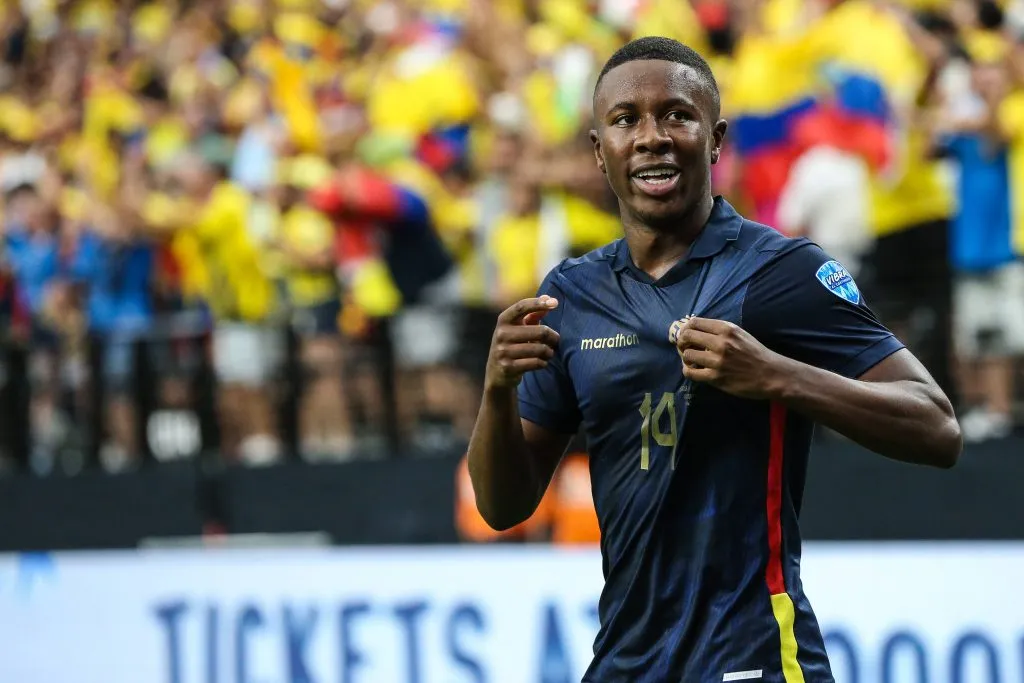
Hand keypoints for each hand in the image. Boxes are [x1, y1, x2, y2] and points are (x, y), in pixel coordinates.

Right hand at [485, 296, 560, 389]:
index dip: (538, 303)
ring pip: (540, 349)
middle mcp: (501, 334)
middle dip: (553, 337)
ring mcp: (503, 351)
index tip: (554, 303)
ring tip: (549, 353)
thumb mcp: (517, 329)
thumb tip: (548, 298)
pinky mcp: (508, 367)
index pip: (521, 307)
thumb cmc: (512, 346)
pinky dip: (543, 363)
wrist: (496, 374)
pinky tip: (542, 362)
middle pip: (540, 331)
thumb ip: (532, 315)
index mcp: (503, 320)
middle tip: (556, 341)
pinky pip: (536, 363)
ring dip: (549, 352)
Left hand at [669, 317, 785, 399]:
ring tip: (692, 360)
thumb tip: (696, 330)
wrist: (771, 374)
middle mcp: (720, 343)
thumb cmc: (755, 353)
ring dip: (686, 358)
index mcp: (726, 329)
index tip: (686, 334)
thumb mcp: (739, 333)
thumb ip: (719, 331)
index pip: (694, 322)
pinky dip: (688, 371)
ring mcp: (718, 361)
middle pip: (687, 336)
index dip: (686, 328)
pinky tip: (693, 370)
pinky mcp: (716, 378)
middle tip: (685, 347)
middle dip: (681, 342)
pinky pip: (691, 373)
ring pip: (687, 355)